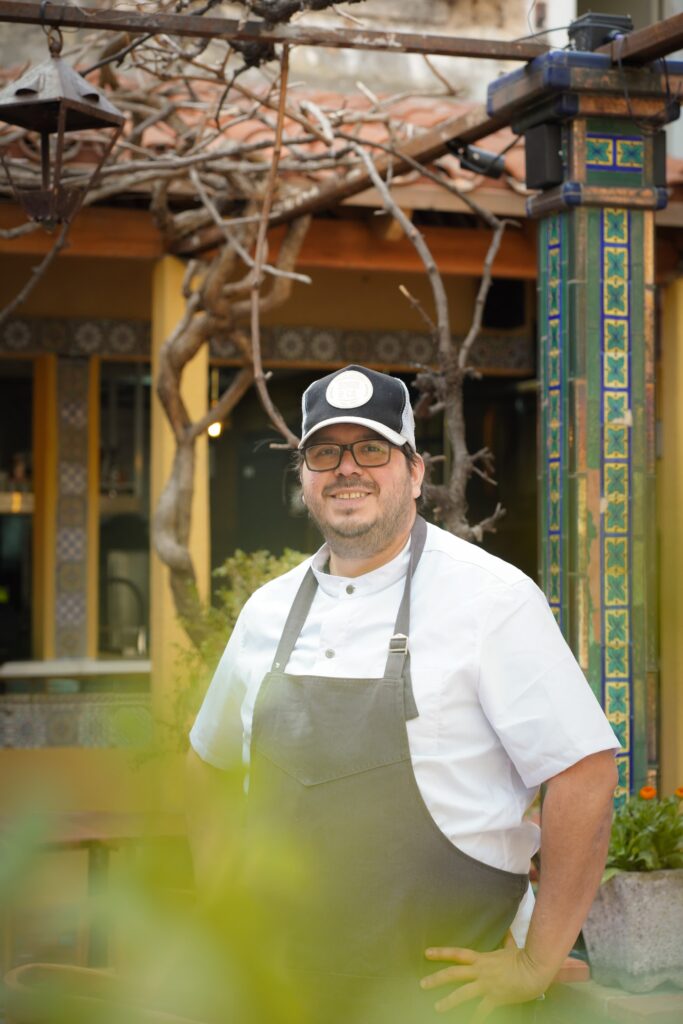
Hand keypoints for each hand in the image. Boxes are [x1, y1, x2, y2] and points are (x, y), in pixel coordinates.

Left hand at [420, 934, 552, 1020]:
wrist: (535, 970)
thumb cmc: (524, 958)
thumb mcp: (511, 948)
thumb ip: (506, 940)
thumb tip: (507, 930)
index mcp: (482, 958)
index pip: (457, 954)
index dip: (441, 953)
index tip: (426, 953)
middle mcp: (480, 971)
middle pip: (454, 973)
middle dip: (437, 978)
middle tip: (422, 984)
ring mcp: (487, 985)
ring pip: (463, 993)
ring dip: (449, 1001)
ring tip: (437, 1008)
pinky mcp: (495, 998)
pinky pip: (481, 1010)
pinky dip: (473, 1018)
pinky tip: (466, 1023)